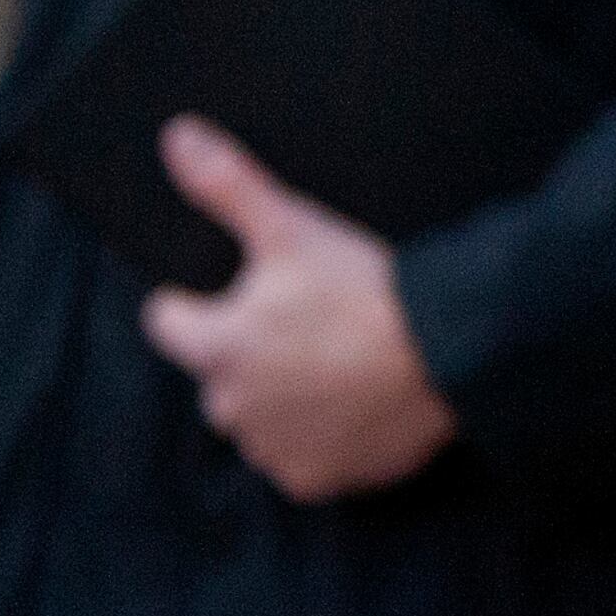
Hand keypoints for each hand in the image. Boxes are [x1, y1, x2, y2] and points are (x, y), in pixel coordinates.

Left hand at [142, 116, 457, 502]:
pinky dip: (321, 436)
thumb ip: (227, 185)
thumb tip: (175, 137)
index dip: (196, 301)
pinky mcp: (315, 478)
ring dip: (284, 398)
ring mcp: (273, 449)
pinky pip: (301, 458)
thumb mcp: (294, 226)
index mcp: (217, 347)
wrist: (448, 352)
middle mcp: (232, 408)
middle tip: (307, 323)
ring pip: (259, 419)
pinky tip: (356, 403)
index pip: (167, 323)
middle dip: (248, 353)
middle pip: (217, 375)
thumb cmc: (365, 288)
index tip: (241, 290)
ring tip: (337, 362)